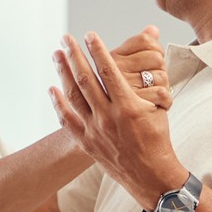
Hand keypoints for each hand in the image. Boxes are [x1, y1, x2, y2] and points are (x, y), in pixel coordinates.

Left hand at [51, 33, 185, 204]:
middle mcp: (108, 117)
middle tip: (66, 38)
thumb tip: (154, 61)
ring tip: (57, 55)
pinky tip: (52, 89)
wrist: (151, 176)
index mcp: (128, 107)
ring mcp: (94, 131)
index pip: (109, 71)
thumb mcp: (158, 109)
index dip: (98, 50)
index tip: (90, 35)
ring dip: (63, 73)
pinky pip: (67, 120)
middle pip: (86, 79)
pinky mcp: (87, 143)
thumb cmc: (158, 140)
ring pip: (74, 96)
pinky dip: (58, 104)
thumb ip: (152, 83)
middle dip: (75, 55)